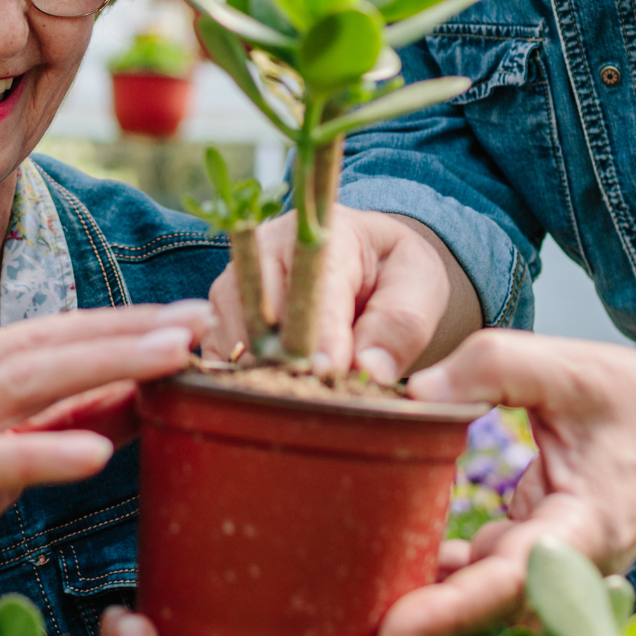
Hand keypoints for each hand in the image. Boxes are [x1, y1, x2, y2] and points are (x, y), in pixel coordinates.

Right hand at [0, 301, 212, 626]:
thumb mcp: (6, 452)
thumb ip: (67, 420)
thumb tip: (144, 396)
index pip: (61, 330)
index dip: (130, 321)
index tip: (196, 315)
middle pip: (53, 341)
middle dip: (132, 330)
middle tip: (201, 322)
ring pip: (30, 380)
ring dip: (106, 366)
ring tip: (170, 361)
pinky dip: (48, 452)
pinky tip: (98, 453)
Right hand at [207, 207, 476, 379]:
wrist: (369, 265)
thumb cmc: (393, 274)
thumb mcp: (419, 286)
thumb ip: (401, 324)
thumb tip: (371, 370)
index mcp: (321, 233)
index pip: (313, 285)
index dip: (320, 332)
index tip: (329, 370)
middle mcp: (265, 251)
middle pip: (258, 310)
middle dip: (285, 359)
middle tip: (316, 398)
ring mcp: (236, 282)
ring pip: (231, 335)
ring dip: (261, 374)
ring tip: (298, 401)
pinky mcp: (220, 316)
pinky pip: (215, 354)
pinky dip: (238, 382)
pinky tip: (269, 399)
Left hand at [379, 331, 635, 635]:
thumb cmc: (633, 396)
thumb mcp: (563, 365)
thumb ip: (487, 367)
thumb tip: (409, 395)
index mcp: (587, 526)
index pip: (511, 581)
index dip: (450, 611)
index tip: (394, 630)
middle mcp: (573, 565)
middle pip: (487, 610)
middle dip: (422, 626)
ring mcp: (556, 569)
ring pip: (481, 602)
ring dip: (425, 603)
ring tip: (348, 605)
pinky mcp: (536, 558)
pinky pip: (481, 578)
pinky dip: (439, 575)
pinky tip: (384, 560)